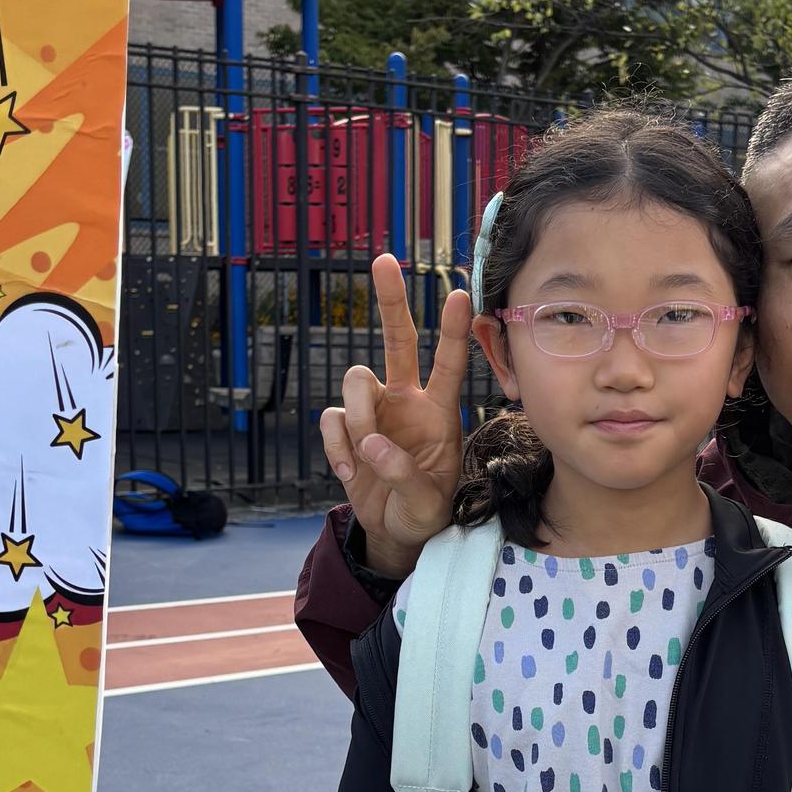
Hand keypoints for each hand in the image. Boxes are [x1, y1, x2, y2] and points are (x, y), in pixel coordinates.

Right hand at [318, 253, 470, 578]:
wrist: (394, 530)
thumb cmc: (424, 510)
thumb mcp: (429, 503)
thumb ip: (406, 475)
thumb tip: (373, 446)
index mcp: (439, 411)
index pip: (449, 364)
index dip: (453, 330)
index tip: (459, 294)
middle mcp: (406, 400)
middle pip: (397, 340)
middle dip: (390, 300)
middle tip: (384, 261)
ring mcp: (373, 411)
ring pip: (356, 381)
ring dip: (360, 419)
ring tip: (368, 459)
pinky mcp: (345, 428)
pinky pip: (332, 420)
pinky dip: (337, 449)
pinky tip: (352, 473)